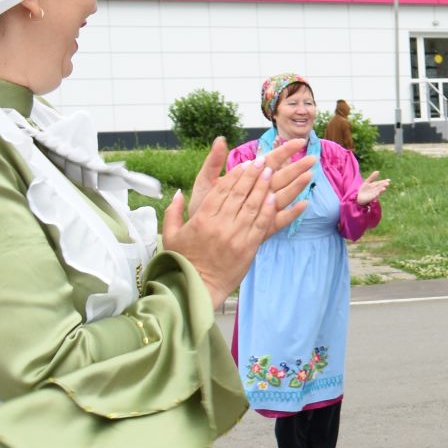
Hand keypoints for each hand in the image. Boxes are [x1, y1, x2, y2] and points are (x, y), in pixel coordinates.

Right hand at [163, 141, 316, 309]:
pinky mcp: (248, 247)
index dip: (234, 176)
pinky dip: (269, 209)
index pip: (221, 191)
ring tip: (271, 172)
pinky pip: (262, 224)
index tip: (244, 164)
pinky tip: (276, 197)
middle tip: (262, 161)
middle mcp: (220, 225)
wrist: (198, 286)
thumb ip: (174, 212)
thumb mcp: (171, 235)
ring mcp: (236, 236)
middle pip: (239, 194)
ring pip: (252, 206)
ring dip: (263, 187)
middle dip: (251, 176)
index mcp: (201, 219)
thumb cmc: (182, 260)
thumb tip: (178, 193)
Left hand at [355, 171, 390, 204]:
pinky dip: (376, 195)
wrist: (360, 197)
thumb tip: (378, 171)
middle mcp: (376, 189)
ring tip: (384, 188)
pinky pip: (374, 196)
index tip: (389, 180)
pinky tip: (377, 193)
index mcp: (375, 185)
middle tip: (387, 183)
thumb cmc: (364, 189)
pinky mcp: (371, 198)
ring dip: (381, 190)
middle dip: (383, 185)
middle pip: (380, 187)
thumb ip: (372, 177)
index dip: (384, 181)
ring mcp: (374, 194)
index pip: (381, 182)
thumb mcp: (367, 181)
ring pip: (378, 191)